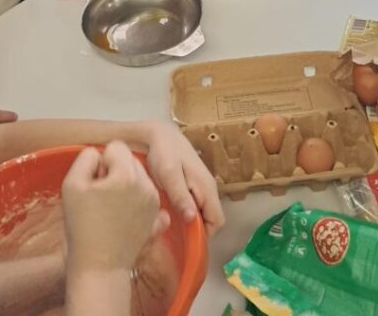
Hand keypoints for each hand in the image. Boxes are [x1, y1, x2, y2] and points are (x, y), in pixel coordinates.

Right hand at [63, 142, 166, 274]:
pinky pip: (146, 196)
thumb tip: (99, 156)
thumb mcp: (71, 185)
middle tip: (100, 197)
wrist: (99, 268)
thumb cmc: (82, 228)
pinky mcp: (156, 218)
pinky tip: (123, 218)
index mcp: (127, 174)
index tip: (94, 184)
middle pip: (129, 160)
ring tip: (110, 209)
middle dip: (114, 172)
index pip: (115, 146)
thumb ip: (86, 158)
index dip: (100, 163)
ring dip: (125, 186)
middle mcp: (147, 184)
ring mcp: (155, 202)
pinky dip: (136, 201)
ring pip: (138, 177)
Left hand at [142, 121, 224, 235]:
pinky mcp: (193, 186)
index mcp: (207, 187)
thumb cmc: (164, 153)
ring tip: (173, 229)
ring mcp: (202, 187)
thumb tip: (191, 219)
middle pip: (212, 219)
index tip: (188, 244)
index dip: (206, 235)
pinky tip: (172, 216)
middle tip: (177, 239)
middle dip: (198, 232)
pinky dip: (188, 215)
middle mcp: (208, 189)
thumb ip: (180, 196)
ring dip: (192, 224)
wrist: (159, 134)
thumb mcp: (169, 174)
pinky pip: (197, 207)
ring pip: (204, 214)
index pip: (218, 221)